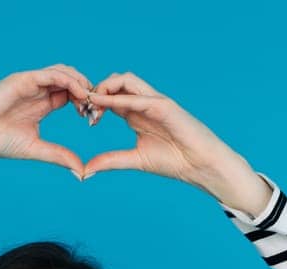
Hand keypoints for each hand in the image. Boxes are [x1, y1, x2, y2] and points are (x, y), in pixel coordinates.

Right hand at [0, 64, 98, 175]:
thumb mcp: (36, 149)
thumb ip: (59, 156)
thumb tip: (81, 171)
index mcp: (42, 104)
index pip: (71, 95)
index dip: (85, 103)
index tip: (92, 120)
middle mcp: (38, 90)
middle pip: (71, 80)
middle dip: (87, 92)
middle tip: (95, 110)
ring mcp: (31, 82)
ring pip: (64, 72)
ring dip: (81, 83)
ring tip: (89, 101)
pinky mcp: (23, 79)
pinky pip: (52, 73)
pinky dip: (68, 80)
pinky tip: (78, 94)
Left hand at [82, 72, 271, 214]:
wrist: (201, 165)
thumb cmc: (175, 161)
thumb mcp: (135, 160)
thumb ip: (111, 160)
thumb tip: (86, 169)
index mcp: (136, 114)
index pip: (110, 97)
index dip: (94, 103)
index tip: (86, 119)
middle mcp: (144, 103)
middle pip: (115, 82)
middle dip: (96, 91)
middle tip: (85, 110)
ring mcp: (155, 101)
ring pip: (126, 79)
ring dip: (105, 88)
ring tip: (92, 105)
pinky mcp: (164, 105)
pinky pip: (138, 97)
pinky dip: (118, 99)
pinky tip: (104, 106)